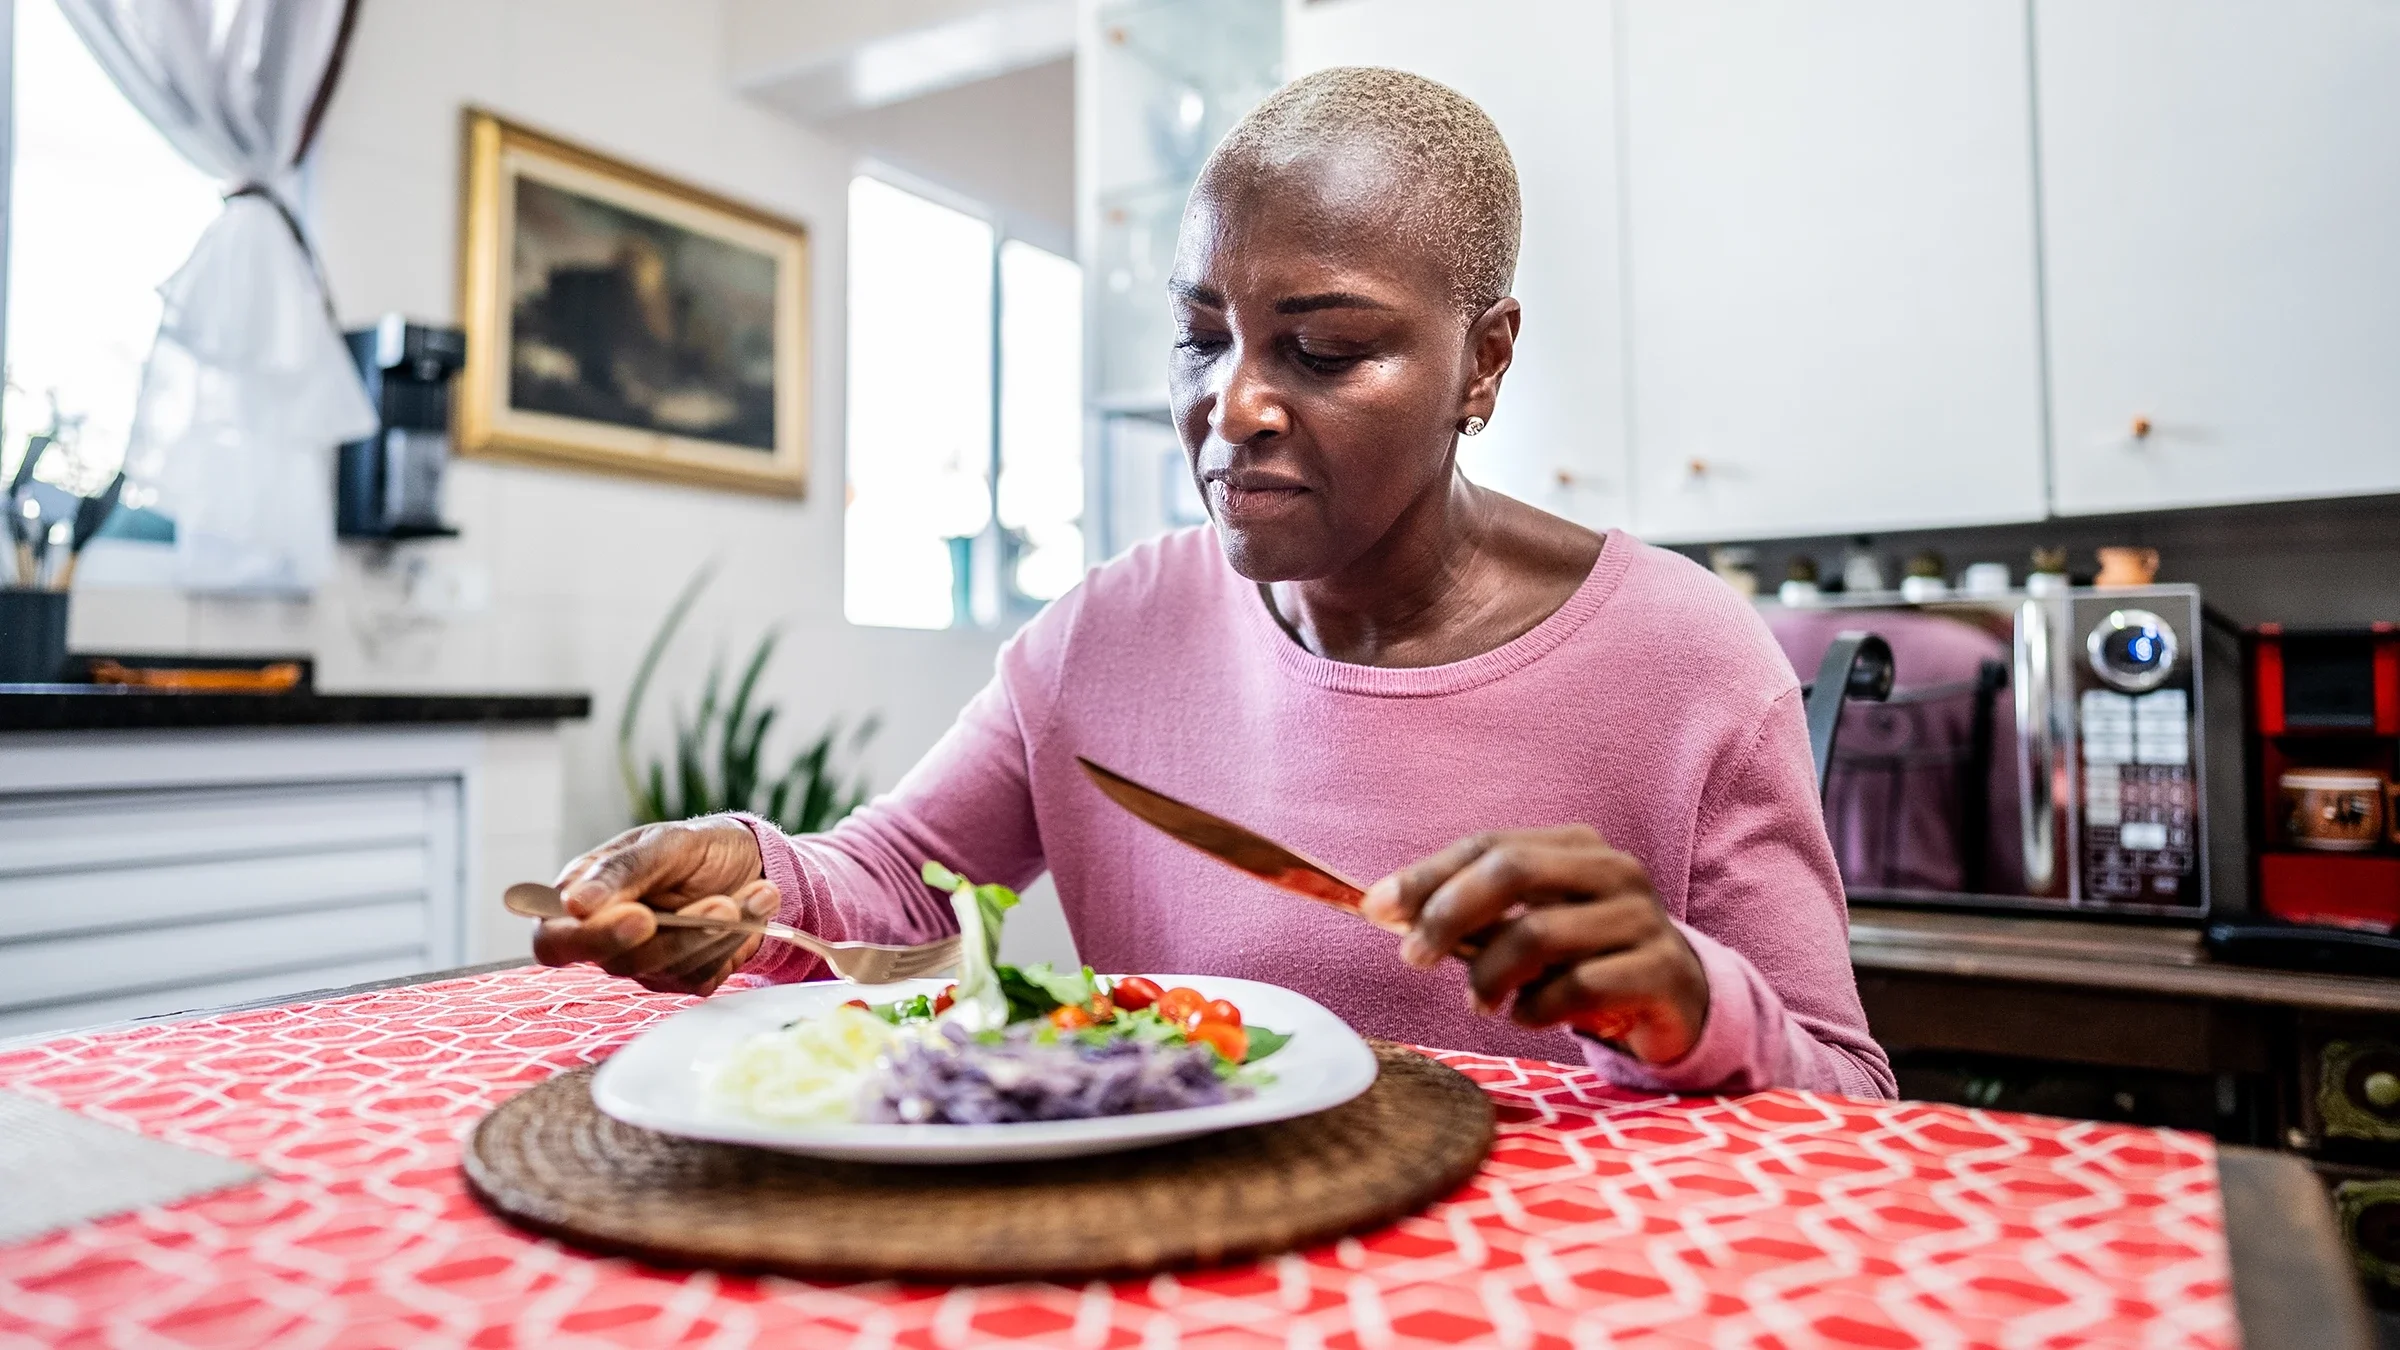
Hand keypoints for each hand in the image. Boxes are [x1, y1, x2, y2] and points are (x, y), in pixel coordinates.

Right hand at [531, 817, 773, 994]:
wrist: (751, 861)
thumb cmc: (694, 847)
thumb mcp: (663, 842)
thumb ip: (620, 871)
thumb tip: (573, 904)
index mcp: (583, 901)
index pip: (553, 942)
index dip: (586, 939)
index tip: (638, 917)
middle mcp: (607, 940)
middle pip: (618, 962)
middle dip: (676, 935)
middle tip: (719, 904)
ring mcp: (646, 964)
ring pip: (669, 969)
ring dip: (718, 930)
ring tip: (758, 890)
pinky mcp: (684, 978)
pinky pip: (703, 975)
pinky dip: (737, 939)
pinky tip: (758, 905)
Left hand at [1361, 825, 1709, 1063]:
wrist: (1678, 998)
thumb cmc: (1586, 958)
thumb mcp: (1533, 925)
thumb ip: (1474, 914)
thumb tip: (1385, 909)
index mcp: (1575, 846)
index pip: (1488, 845)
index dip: (1427, 875)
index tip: (1376, 909)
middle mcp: (1612, 870)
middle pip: (1512, 872)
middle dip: (1449, 915)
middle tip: (1414, 958)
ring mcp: (1641, 918)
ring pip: (1540, 932)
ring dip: (1490, 974)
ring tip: (1479, 1002)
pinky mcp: (1660, 970)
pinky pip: (1579, 986)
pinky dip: (1536, 1009)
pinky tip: (1527, 1016)